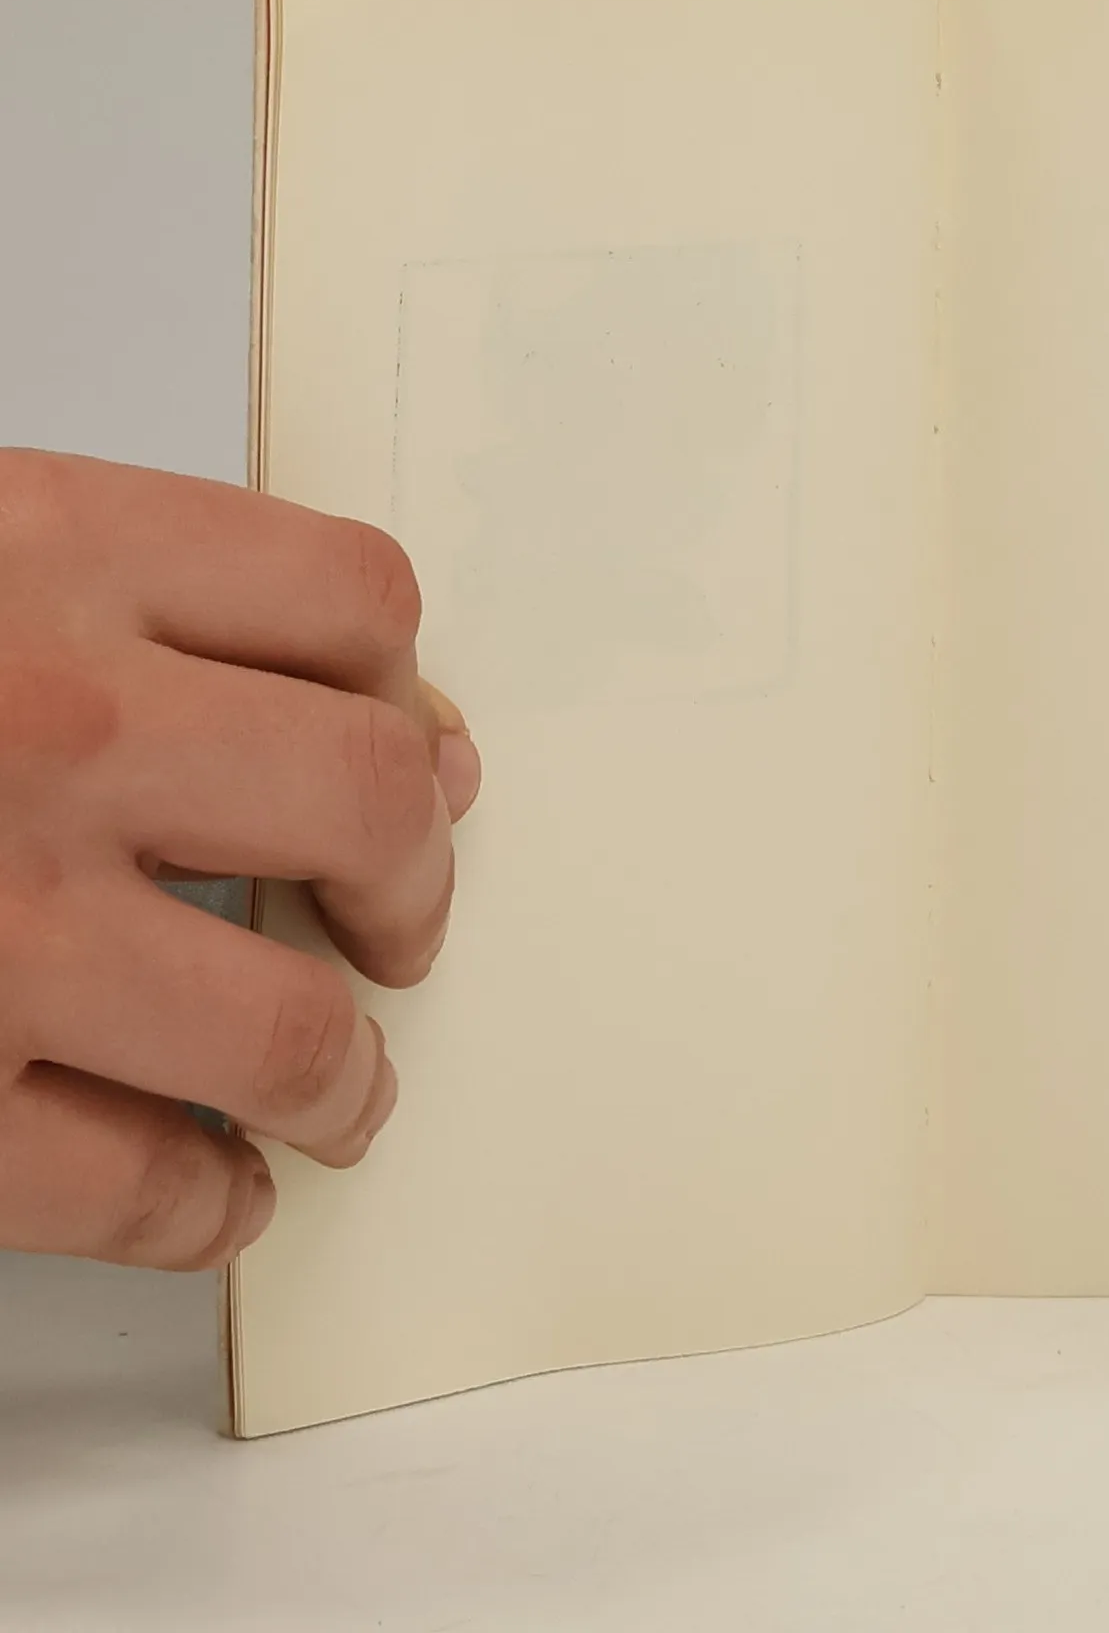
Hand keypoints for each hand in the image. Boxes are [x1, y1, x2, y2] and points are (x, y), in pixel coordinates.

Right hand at [0, 450, 479, 1270]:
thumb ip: (137, 599)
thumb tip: (398, 719)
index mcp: (41, 554)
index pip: (348, 603)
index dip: (405, 689)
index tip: (418, 754)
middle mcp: (37, 729)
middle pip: (364, 804)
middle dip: (412, 884)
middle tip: (398, 926)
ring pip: (280, 1028)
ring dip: (342, 1076)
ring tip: (342, 1089)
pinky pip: (124, 1185)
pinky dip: (199, 1207)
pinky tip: (213, 1195)